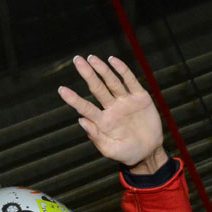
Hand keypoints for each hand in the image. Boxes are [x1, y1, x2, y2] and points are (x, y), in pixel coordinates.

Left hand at [59, 55, 166, 172]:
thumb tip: (81, 121)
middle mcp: (112, 108)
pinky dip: (122, 70)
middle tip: (77, 60)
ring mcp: (125, 101)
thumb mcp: (112, 150)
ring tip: (92, 58)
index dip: (74, 99)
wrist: (150, 152)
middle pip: (97, 88)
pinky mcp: (140, 97)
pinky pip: (130, 81)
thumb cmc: (128, 154)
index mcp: (102, 121)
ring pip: (112, 82)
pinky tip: (112, 60)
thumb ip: (97, 138)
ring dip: (102, 69)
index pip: (85, 107)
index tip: (61, 90)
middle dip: (88, 74)